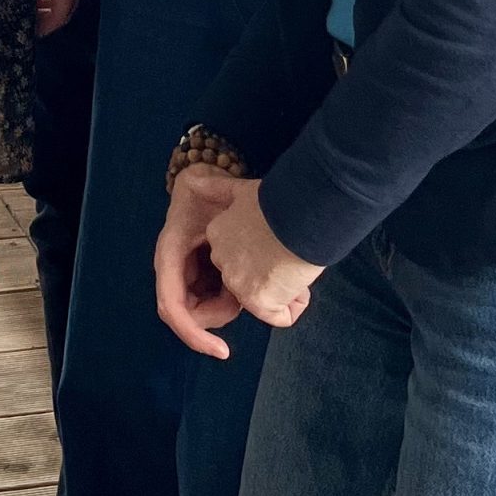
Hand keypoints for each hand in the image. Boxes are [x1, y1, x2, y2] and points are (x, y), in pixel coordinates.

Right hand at [156, 164, 246, 355]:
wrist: (205, 189)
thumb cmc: (204, 189)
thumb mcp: (206, 185)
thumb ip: (203, 184)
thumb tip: (196, 182)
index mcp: (171, 254)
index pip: (172, 306)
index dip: (194, 333)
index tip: (222, 350)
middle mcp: (175, 271)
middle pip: (193, 315)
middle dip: (222, 313)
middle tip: (249, 298)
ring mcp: (190, 277)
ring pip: (207, 311)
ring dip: (230, 304)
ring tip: (251, 280)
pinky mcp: (203, 279)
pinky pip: (216, 300)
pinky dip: (234, 298)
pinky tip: (248, 280)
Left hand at [204, 178, 324, 328]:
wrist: (301, 216)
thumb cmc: (281, 201)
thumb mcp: (242, 189)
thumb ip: (216, 187)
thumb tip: (193, 179)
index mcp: (218, 234)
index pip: (238, 255)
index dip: (263, 253)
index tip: (279, 240)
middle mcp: (222, 260)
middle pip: (249, 279)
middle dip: (271, 276)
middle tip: (290, 256)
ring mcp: (238, 283)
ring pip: (265, 299)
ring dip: (284, 290)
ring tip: (297, 267)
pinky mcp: (258, 301)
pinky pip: (280, 316)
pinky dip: (294, 305)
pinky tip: (301, 285)